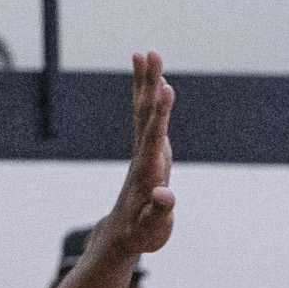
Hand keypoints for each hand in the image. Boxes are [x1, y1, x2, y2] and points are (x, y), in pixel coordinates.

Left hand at [97, 52, 177, 259]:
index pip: (154, 136)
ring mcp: (144, 150)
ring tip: (146, 53)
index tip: (165, 88)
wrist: (123, 234)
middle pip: (145, 113)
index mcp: (147, 170)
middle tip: (151, 53)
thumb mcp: (152, 229)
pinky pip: (147, 117)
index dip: (161, 113)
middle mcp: (143, 154)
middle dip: (149, 84)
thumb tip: (165, 194)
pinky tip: (155, 81)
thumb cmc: (141, 234)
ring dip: (146, 81)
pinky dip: (150, 96)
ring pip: (143, 110)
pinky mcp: (148, 151)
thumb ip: (159, 211)